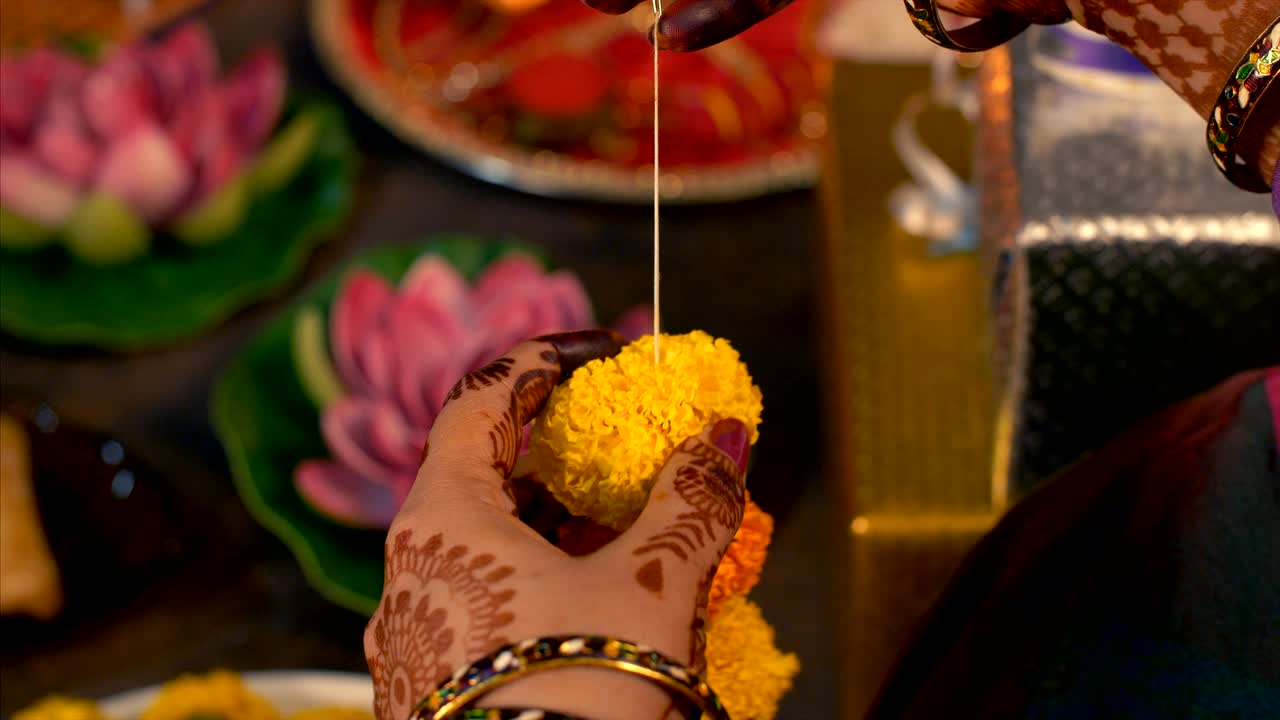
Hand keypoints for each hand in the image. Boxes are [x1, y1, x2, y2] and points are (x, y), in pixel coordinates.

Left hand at [364, 330, 752, 719]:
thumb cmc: (575, 697)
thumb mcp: (648, 588)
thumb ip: (688, 502)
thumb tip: (723, 435)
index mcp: (440, 521)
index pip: (478, 402)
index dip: (541, 363)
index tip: (600, 352)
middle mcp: (409, 574)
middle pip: (481, 476)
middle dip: (562, 454)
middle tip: (627, 447)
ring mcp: (416, 639)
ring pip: (487, 550)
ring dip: (558, 528)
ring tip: (633, 533)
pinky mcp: (436, 691)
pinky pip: (488, 609)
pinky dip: (544, 586)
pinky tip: (603, 609)